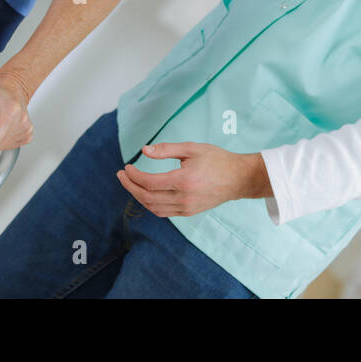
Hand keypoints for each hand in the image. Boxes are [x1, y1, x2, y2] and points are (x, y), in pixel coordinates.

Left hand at [116, 142, 264, 217]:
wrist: (238, 178)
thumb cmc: (216, 159)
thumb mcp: (192, 148)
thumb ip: (167, 149)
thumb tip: (144, 150)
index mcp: (184, 180)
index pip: (150, 183)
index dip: (134, 176)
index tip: (126, 167)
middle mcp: (184, 198)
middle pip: (147, 198)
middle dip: (130, 187)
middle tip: (122, 175)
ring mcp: (186, 208)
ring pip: (153, 208)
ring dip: (139, 196)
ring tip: (131, 183)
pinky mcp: (188, 212)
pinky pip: (163, 212)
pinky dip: (151, 204)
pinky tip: (146, 192)